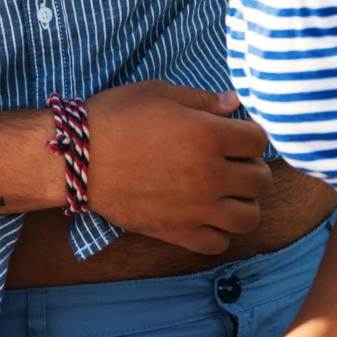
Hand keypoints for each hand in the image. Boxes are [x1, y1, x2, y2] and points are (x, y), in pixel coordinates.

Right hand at [84, 81, 272, 253]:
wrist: (75, 157)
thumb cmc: (114, 117)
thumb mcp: (157, 93)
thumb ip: (202, 100)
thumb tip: (234, 104)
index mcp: (208, 136)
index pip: (259, 140)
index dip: (250, 134)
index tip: (236, 135)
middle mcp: (210, 175)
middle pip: (261, 180)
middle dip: (251, 167)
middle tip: (231, 162)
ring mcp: (196, 208)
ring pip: (249, 217)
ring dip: (243, 203)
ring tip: (225, 192)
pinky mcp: (177, 232)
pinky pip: (219, 243)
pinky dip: (218, 231)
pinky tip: (205, 215)